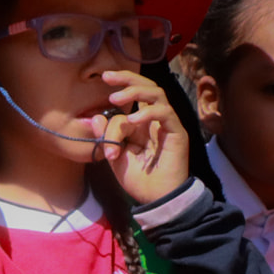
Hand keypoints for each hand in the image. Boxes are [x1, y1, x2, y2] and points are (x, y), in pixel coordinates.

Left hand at [93, 70, 187, 204]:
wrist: (155, 197)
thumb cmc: (137, 178)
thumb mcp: (114, 156)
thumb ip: (106, 137)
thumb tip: (96, 116)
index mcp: (140, 123)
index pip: (127, 104)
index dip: (111, 106)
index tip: (98, 101)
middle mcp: (154, 119)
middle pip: (146, 87)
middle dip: (127, 78)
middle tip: (107, 77)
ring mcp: (167, 124)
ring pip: (156, 94)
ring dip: (135, 92)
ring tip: (115, 99)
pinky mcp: (176, 132)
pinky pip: (165, 113)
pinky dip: (148, 112)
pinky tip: (132, 120)